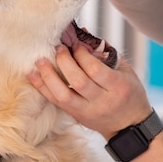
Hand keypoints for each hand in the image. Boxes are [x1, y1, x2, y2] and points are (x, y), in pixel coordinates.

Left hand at [27, 43, 151, 139]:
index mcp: (118, 87)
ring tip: (41, 61)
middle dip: (64, 62)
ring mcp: (87, 111)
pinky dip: (43, 88)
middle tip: (59, 48)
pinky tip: (33, 75)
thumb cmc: (130, 93)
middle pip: (78, 81)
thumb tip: (82, 35)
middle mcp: (102, 101)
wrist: (129, 126)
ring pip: (63, 95)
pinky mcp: (77, 116)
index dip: (82, 55)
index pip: (95, 70)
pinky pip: (56, 102)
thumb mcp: (126, 72)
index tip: (75, 45)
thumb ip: (106, 54)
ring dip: (48, 76)